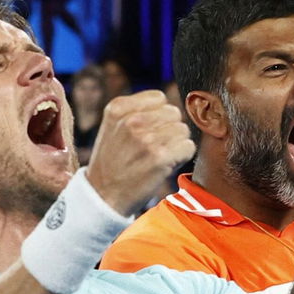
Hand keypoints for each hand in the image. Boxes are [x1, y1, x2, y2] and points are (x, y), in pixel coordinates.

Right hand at [85, 90, 195, 214]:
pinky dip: (182, 157)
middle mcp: (132, 120)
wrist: (104, 196)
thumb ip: (137, 111)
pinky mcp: (161, 158)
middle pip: (173, 112)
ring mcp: (147, 139)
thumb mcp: (113, 127)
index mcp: (118, 108)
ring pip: (183, 130)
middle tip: (154, 147)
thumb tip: (172, 107)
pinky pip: (188, 147)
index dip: (158, 115)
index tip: (148, 130)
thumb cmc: (113, 162)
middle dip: (169, 129)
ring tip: (158, 156)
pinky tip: (166, 165)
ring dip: (176, 144)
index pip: (159, 98)